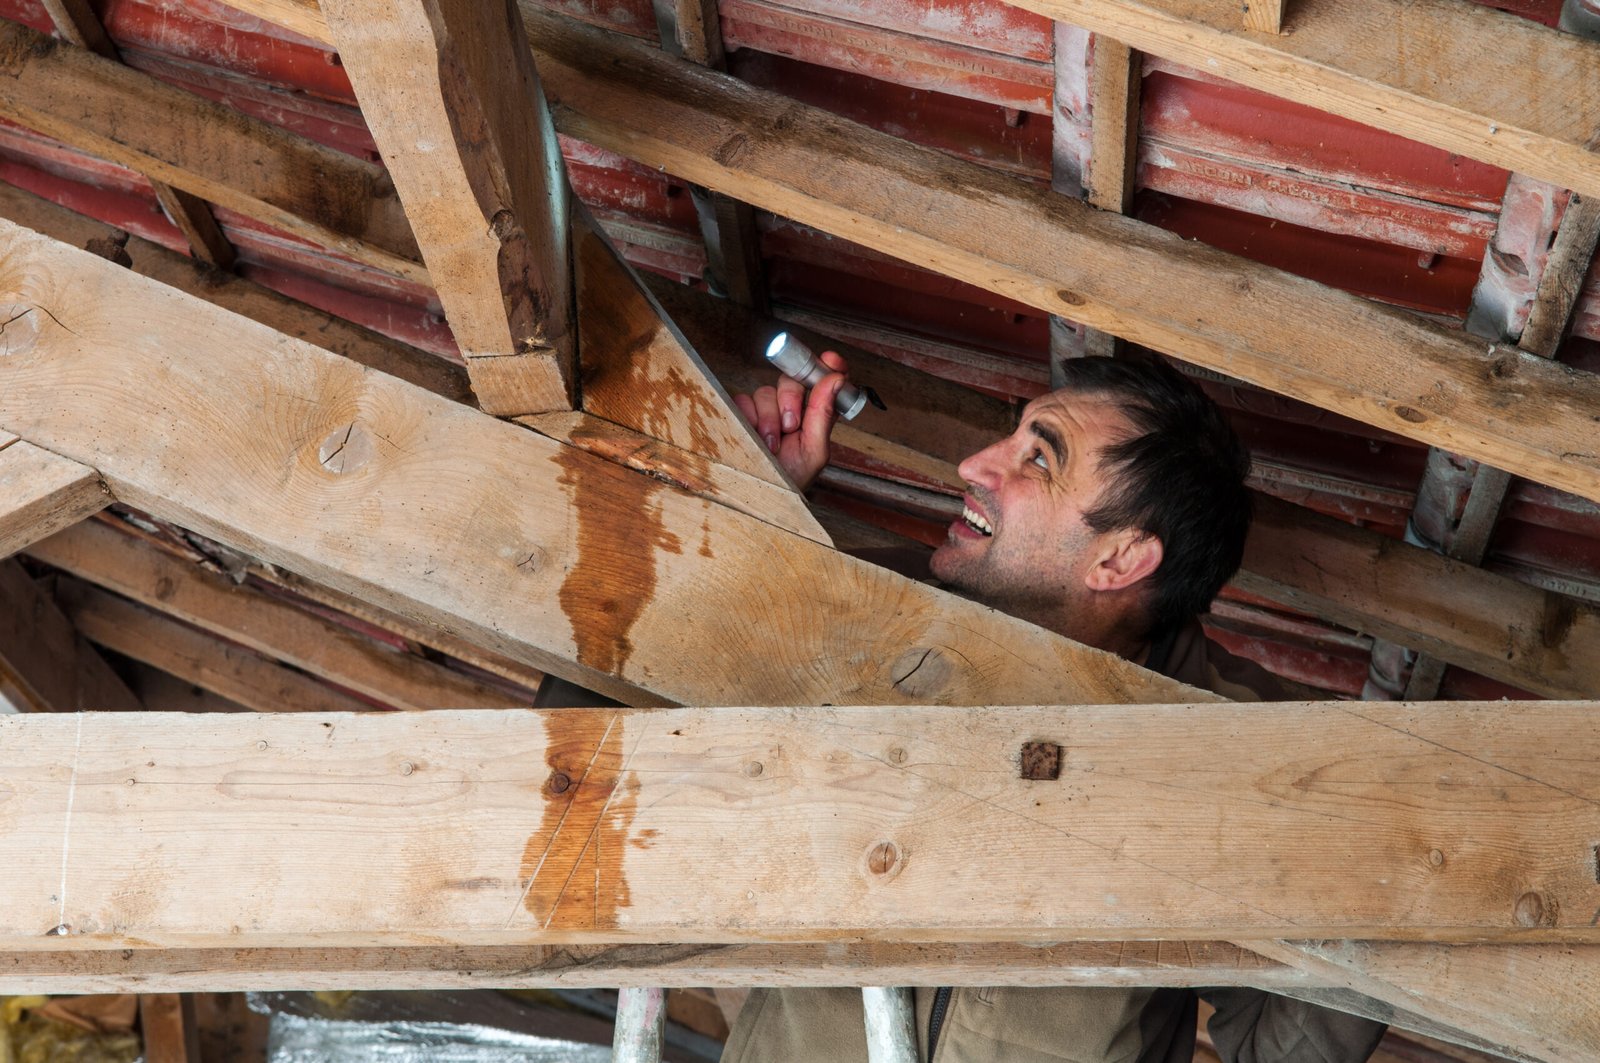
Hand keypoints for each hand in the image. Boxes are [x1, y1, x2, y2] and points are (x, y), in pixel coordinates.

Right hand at [733, 350, 847, 490]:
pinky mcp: (742, 414)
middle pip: (792, 380)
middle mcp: (791, 409)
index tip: (831, 360)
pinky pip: (743, 400)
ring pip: (766, 391)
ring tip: (771, 445)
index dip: (828, 367)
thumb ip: (824, 413)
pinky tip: (753, 438)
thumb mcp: (814, 451)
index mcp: (815, 415)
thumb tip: (836, 378)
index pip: (824, 382)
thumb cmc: (790, 480)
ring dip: (769, 418)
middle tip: (791, 424)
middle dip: (791, 398)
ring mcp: (765, 411)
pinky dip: (749, 418)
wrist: (754, 496)